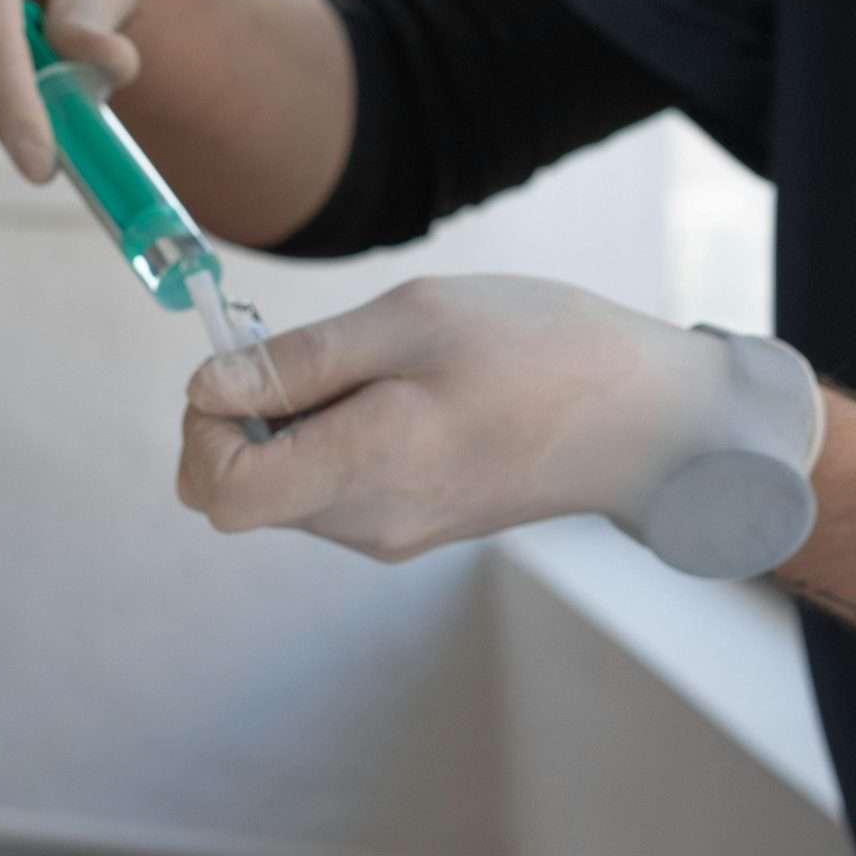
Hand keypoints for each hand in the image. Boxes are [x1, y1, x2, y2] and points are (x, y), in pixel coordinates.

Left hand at [178, 276, 822, 564]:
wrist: (653, 421)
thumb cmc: (541, 352)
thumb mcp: (409, 321)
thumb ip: (296, 363)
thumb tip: (205, 389)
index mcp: (361, 471)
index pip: (214, 491)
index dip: (202, 428)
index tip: (242, 370)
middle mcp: (365, 524)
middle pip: (240, 489)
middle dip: (245, 419)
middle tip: (312, 355)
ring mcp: (390, 534)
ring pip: (283, 487)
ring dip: (293, 425)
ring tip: (373, 370)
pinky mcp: (412, 526)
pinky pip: (330, 488)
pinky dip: (332, 439)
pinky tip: (395, 395)